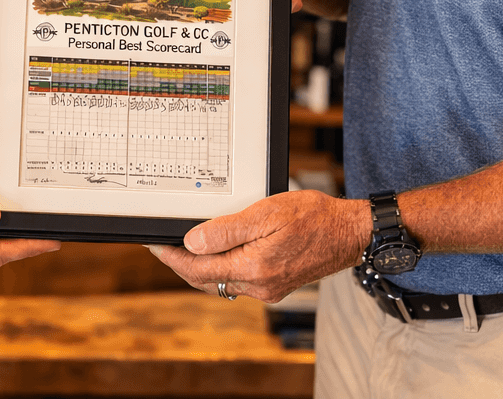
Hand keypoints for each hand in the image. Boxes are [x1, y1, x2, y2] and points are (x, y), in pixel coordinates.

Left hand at [148, 190, 368, 302]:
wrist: (348, 233)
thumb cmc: (313, 217)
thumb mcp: (266, 214)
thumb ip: (227, 230)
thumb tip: (192, 242)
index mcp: (253, 268)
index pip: (198, 268)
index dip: (172, 257)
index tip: (154, 245)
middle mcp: (259, 285)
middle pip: (206, 280)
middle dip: (180, 263)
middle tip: (161, 245)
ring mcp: (268, 288)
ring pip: (221, 282)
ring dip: (199, 268)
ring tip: (182, 249)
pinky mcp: (275, 284)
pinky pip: (237, 281)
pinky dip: (220, 269)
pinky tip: (216, 255)